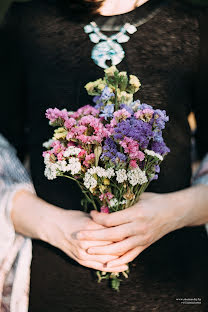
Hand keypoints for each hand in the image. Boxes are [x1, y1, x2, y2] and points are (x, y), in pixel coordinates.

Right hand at [11, 190, 127, 271]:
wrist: (54, 227)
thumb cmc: (73, 217)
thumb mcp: (89, 215)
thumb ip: (104, 220)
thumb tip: (122, 221)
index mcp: (91, 227)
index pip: (114, 232)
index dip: (127, 232)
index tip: (137, 229)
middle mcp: (88, 241)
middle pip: (113, 246)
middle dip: (127, 244)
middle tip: (140, 241)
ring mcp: (84, 253)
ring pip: (109, 258)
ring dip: (122, 257)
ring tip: (135, 253)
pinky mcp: (81, 260)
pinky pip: (100, 266)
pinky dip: (113, 267)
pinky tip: (124, 266)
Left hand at [77, 192, 180, 267]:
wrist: (174, 212)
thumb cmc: (155, 201)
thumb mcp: (139, 196)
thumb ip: (123, 201)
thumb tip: (104, 203)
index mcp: (136, 213)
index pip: (111, 219)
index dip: (98, 217)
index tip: (91, 213)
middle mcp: (138, 228)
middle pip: (112, 235)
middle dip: (93, 236)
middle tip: (79, 235)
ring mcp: (142, 239)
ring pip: (119, 249)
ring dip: (102, 251)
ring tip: (88, 250)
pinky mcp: (145, 245)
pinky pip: (130, 256)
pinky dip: (118, 261)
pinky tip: (107, 263)